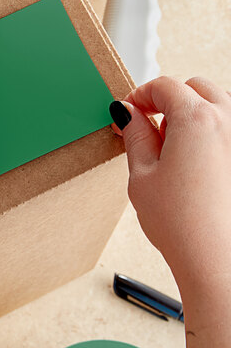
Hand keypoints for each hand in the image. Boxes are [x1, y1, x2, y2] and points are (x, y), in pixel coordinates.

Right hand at [110, 76, 230, 291]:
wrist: (217, 261)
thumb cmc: (182, 224)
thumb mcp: (142, 174)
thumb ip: (135, 134)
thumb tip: (127, 113)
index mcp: (197, 119)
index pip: (164, 86)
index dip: (139, 96)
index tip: (128, 112)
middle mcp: (229, 121)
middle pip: (194, 88)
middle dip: (167, 101)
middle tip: (147, 128)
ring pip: (216, 105)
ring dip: (191, 115)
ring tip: (172, 149)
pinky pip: (228, 129)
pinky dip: (211, 133)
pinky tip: (195, 162)